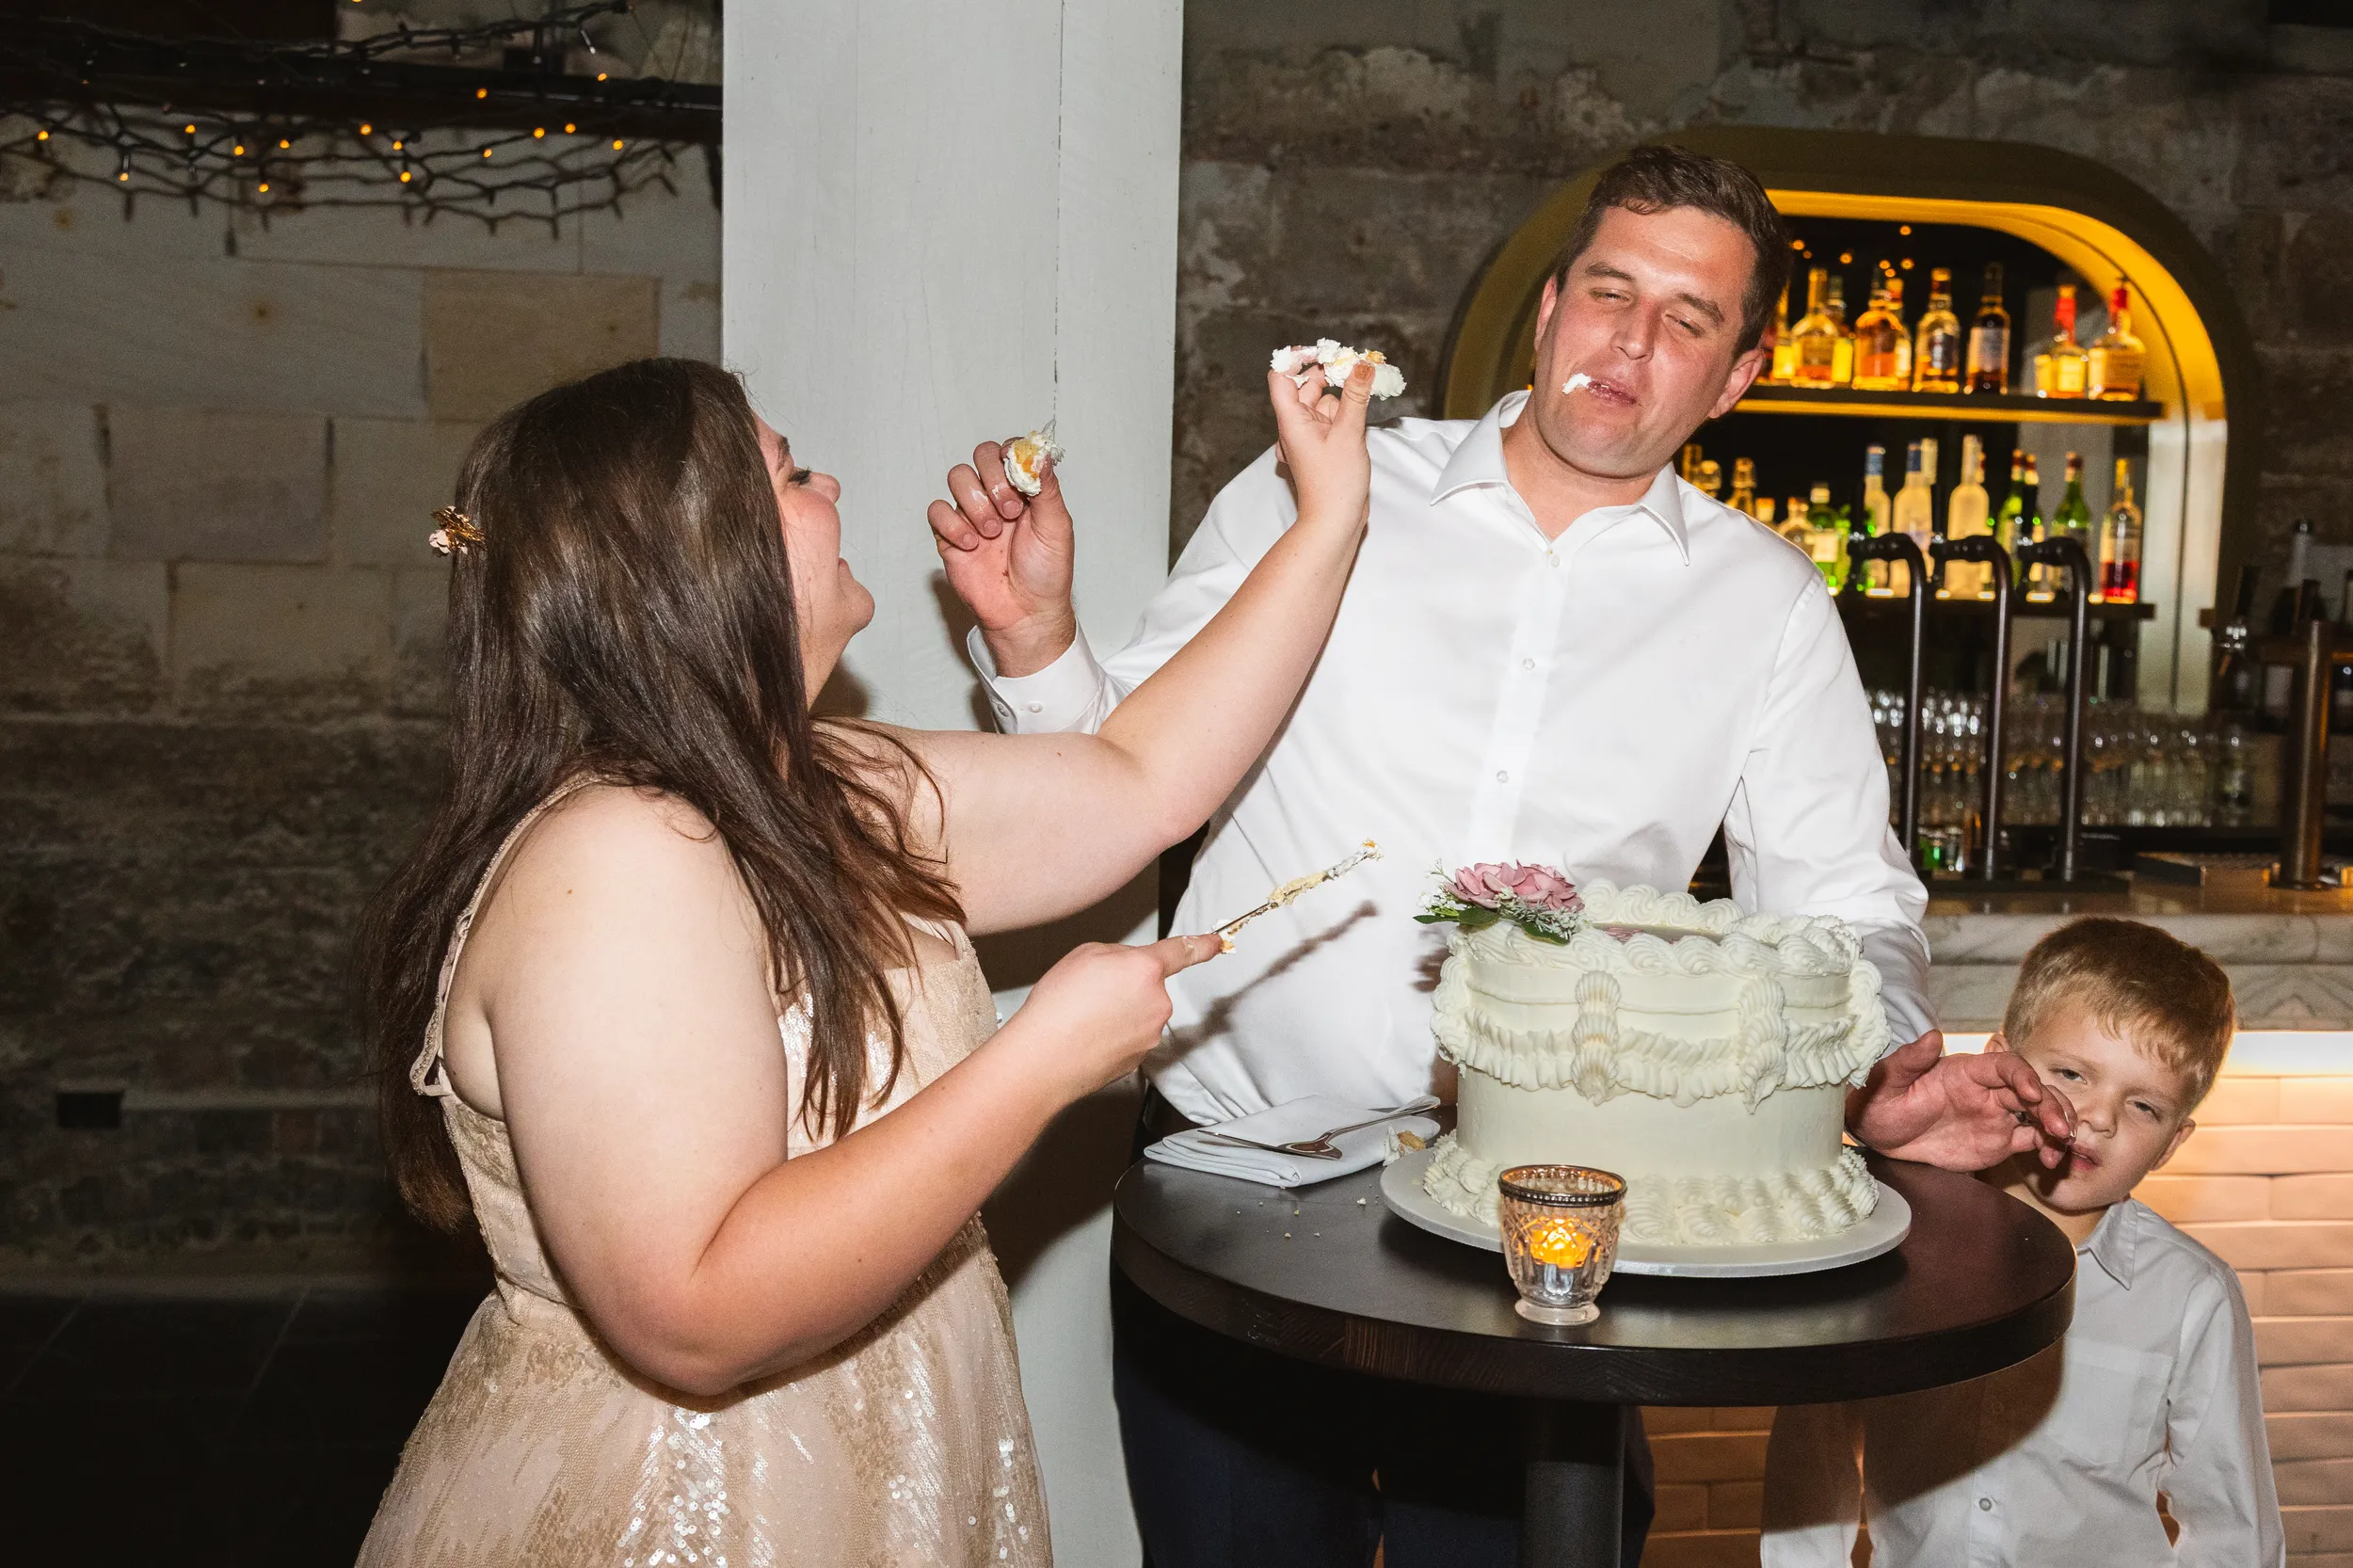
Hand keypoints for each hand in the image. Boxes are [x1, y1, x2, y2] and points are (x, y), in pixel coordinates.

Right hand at [928, 439, 1077, 677]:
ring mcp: (971, 513)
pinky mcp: (950, 535)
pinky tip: (972, 545)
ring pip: (957, 478)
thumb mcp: (1057, 527)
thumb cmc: (1045, 573)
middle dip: (993, 480)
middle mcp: (996, 495)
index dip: (1009, 456)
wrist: (1025, 613)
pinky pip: (937, 511)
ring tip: (992, 533)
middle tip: (1009, 511)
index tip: (1019, 476)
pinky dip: (953, 525)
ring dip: (975, 503)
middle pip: (979, 456)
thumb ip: (1047, 488)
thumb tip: (1038, 454)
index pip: (1008, 451)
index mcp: (1024, 489)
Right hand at [1001, 933, 1221, 1104]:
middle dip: (1125, 985)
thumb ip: (1118, 954)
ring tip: (1084, 1017)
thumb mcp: (1085, 955)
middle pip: (1148, 985)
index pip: (1183, 951)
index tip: (1216, 942)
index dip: (1202, 944)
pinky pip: (1129, 1036)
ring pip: (1138, 1012)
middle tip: (1090, 992)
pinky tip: (1087, 1036)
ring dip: (1117, 1011)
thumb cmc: (1059, 1007)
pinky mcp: (1139, 1058)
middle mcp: (1157, 1002)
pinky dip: (1112, 1035)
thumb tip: (1128, 966)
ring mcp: (1150, 1034)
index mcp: (1145, 969)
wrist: (1045, 1059)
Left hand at [1267, 359, 1373, 529]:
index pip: (1280, 377)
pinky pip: (1329, 422)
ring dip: (1340, 399)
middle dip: (1328, 376)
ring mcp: (1307, 438)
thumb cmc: (1334, 485)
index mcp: (1291, 421)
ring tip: (1360, 401)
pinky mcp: (1320, 448)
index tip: (1321, 351)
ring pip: (1321, 405)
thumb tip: (1362, 364)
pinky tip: (1357, 423)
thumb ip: (1355, 395)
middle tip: (1354, 368)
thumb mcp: (1349, 433)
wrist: (1334, 521)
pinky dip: (1342, 416)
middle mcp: (1295, 427)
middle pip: (1305, 388)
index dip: (1296, 359)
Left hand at [1847, 1030, 2077, 1170]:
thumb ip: (1908, 1060)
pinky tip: (2049, 1160)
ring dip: (2057, 1125)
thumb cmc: (1878, 1100)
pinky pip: (2032, 1141)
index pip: (2005, 1066)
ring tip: (2058, 1146)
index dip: (2023, 1076)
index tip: (2032, 1094)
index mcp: (1965, 1071)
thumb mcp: (1886, 1080)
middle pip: (2032, 1090)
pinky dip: (2047, 1148)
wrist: (1877, 1134)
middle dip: (2051, 1105)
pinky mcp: (1998, 1141)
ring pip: (2039, 1114)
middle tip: (2059, 1129)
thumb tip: (1932, 1035)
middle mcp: (1988, 1091)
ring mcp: (1996, 1116)